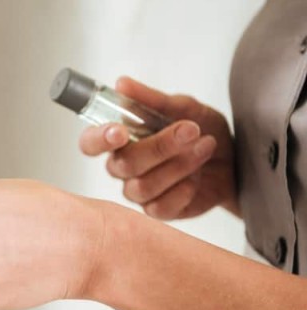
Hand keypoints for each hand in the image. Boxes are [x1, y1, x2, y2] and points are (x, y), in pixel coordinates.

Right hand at [79, 77, 235, 219]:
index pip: (90, 143)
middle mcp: (124, 167)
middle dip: (159, 146)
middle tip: (190, 129)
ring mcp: (140, 191)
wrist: (235, 159)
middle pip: (124, 164)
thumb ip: (150, 99)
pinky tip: (197, 177)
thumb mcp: (182, 107)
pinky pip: (160, 208)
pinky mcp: (159, 210)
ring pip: (143, 186)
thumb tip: (121, 84)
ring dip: (178, 165)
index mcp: (120, 140)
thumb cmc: (201, 131)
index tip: (120, 131)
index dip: (99, 139)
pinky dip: (182, 190)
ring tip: (205, 146)